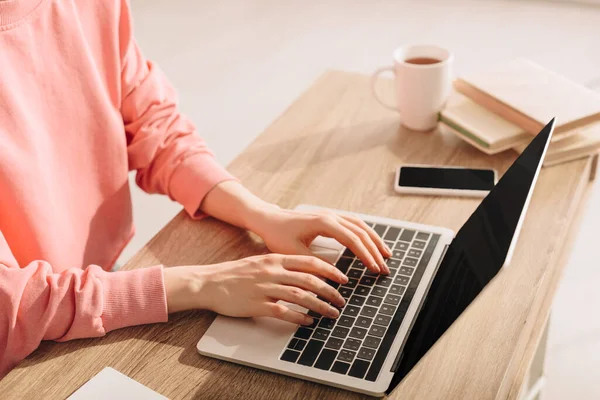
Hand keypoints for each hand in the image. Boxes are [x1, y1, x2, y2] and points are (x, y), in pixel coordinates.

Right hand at [164, 254, 347, 324]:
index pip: (309, 262)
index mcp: (275, 259)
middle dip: (330, 291)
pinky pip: (284, 312)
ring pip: (300, 297)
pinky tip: (308, 322)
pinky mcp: (257, 305)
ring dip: (320, 306)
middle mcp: (272, 272)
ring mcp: (265, 288)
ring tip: (332, 313)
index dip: (330, 270)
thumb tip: (306, 272)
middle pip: (309, 280)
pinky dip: (299, 318)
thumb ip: (282, 265)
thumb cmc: (236, 274)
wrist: (210, 283)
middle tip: (342, 300)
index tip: (343, 278)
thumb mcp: (261, 262)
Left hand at [246, 207, 392, 273]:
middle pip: (361, 231)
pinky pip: (353, 223)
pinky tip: (371, 243)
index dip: (366, 255)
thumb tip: (333, 277)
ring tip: (386, 254)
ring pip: (360, 225)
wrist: (268, 219)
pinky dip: (365, 233)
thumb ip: (314, 264)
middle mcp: (330, 215)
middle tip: (385, 267)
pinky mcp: (329, 217)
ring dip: (374, 239)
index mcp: (324, 222)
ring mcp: (331, 214)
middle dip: (375, 250)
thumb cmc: (277, 235)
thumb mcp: (294, 253)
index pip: (353, 239)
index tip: (374, 268)